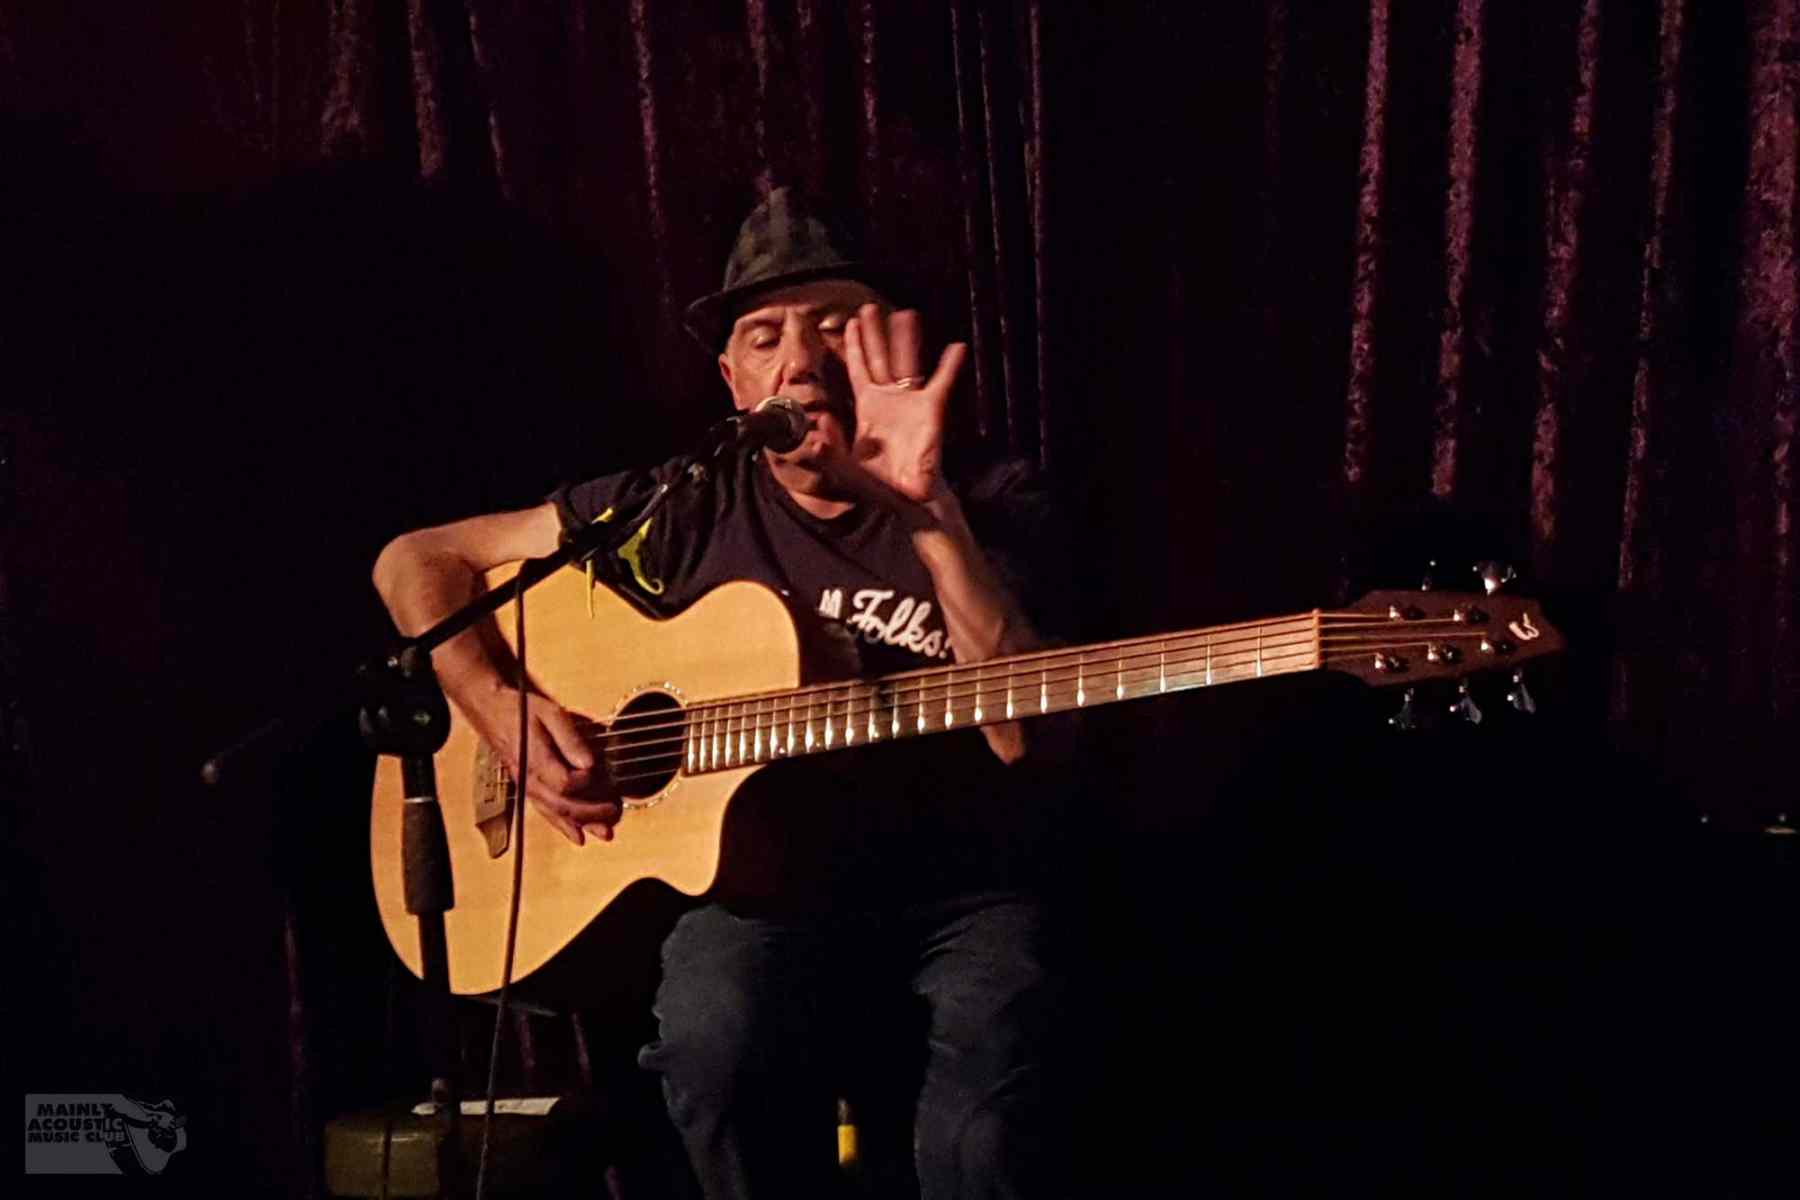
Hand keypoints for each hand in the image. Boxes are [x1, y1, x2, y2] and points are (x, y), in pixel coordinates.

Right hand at [467, 686, 620, 844]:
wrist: (491, 711)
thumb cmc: (522, 709)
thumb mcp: (550, 713)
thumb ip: (570, 739)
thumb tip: (589, 763)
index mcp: (535, 760)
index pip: (565, 783)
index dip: (587, 782)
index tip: (598, 770)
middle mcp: (529, 779)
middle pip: (562, 806)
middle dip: (592, 813)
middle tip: (615, 810)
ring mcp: (527, 786)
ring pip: (555, 814)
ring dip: (582, 825)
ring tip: (606, 832)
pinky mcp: (527, 788)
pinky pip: (545, 812)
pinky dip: (563, 826)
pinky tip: (579, 836)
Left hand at [837, 304, 967, 509]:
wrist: (912, 501)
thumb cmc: (882, 488)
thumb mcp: (849, 471)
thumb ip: (832, 450)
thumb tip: (818, 425)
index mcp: (868, 410)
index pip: (858, 371)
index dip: (853, 347)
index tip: (849, 323)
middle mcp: (889, 401)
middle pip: (881, 359)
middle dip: (875, 333)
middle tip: (870, 307)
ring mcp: (911, 404)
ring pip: (908, 363)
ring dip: (908, 339)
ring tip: (908, 313)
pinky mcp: (932, 413)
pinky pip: (942, 384)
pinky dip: (949, 366)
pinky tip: (956, 347)